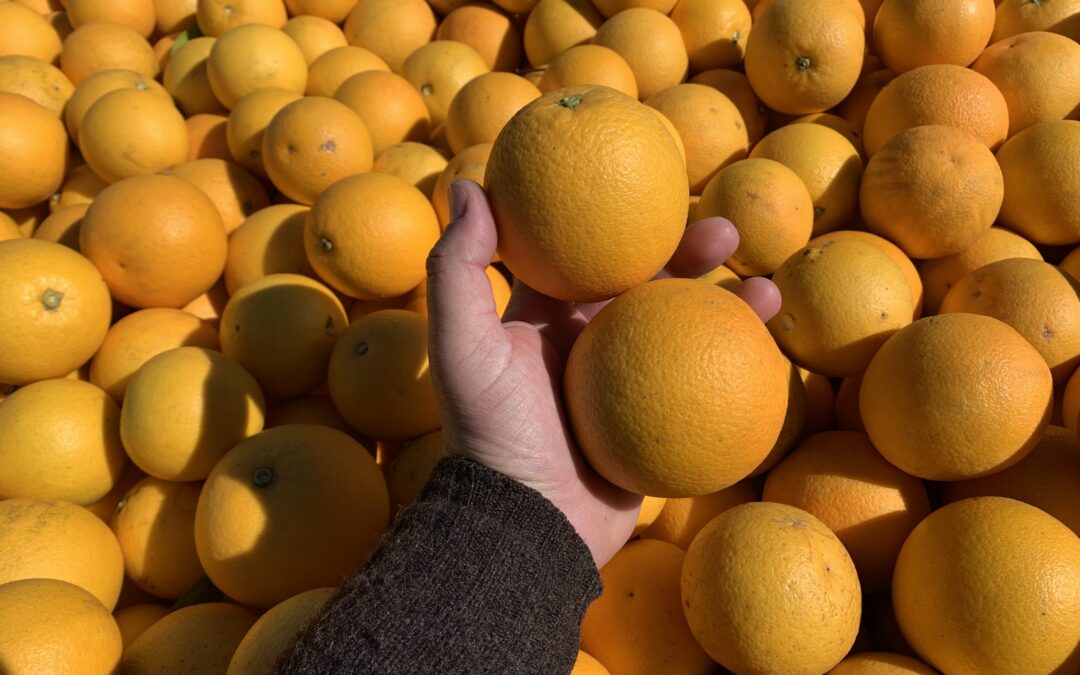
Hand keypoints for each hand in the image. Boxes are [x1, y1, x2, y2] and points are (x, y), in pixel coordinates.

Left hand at [425, 179, 780, 567]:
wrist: (527, 527)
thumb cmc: (493, 436)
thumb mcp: (466, 348)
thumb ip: (457, 270)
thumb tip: (466, 182)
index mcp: (548, 321)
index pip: (591, 256)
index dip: (623, 222)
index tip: (655, 189)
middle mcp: (590, 346)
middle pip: (650, 287)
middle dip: (690, 256)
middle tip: (729, 233)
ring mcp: (627, 389)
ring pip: (687, 334)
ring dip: (730, 307)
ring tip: (772, 291)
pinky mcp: (657, 428)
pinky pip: (705, 388)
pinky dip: (739, 368)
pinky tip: (774, 350)